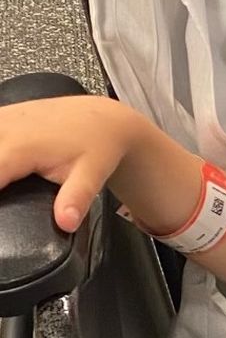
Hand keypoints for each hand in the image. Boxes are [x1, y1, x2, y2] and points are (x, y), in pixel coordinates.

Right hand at [0, 95, 141, 231]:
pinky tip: (2, 173)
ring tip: (5, 184)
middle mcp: (4, 128)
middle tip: (3, 200)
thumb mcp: (92, 174)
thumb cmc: (96, 146)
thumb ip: (76, 198)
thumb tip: (65, 222)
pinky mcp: (0, 115)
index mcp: (19, 147)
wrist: (103, 118)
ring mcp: (0, 118)